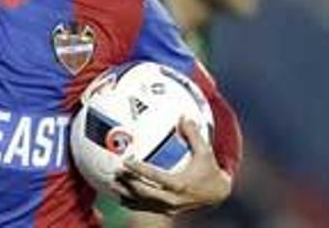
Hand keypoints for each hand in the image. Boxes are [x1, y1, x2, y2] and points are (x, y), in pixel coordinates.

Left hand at [111, 118, 231, 215]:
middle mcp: (173, 199)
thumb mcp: (205, 152)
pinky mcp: (166, 211)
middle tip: (115, 172)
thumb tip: (184, 117)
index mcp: (180, 184)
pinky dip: (132, 202)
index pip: (156, 177)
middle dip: (129, 184)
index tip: (126, 161)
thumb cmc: (209, 171)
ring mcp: (169, 208)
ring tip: (112, 183)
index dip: (140, 170)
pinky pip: (145, 208)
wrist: (217, 195)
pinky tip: (119, 193)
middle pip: (145, 194)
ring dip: (126, 194)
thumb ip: (193, 135)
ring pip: (142, 204)